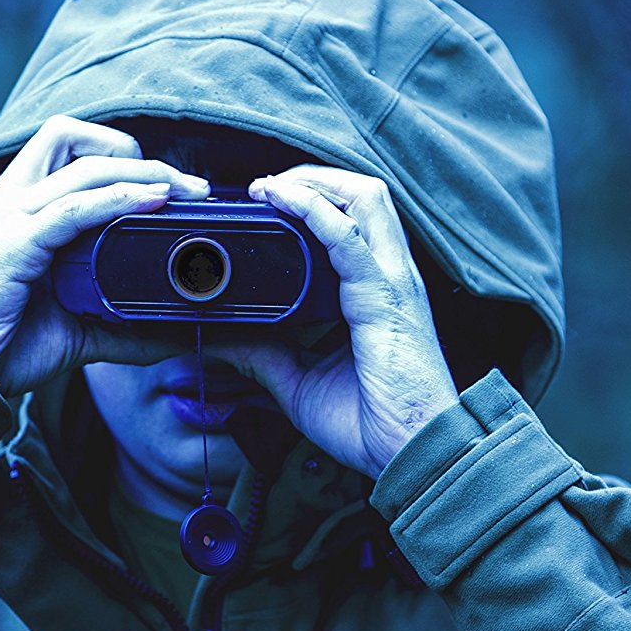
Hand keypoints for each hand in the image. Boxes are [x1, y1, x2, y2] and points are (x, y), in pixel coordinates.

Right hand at [0, 115, 210, 394]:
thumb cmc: (0, 346)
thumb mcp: (72, 332)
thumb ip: (118, 327)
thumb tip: (171, 337)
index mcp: (18, 208)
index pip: (68, 148)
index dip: (122, 155)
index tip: (173, 187)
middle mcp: (10, 201)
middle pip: (76, 140)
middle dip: (142, 155)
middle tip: (193, 187)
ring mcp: (8, 219)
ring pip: (82, 166)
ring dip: (142, 172)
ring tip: (185, 191)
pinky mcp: (12, 246)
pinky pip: (72, 209)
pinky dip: (118, 200)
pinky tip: (153, 203)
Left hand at [217, 167, 458, 478]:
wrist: (410, 454)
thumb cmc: (372, 423)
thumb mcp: (300, 383)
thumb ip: (262, 357)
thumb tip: (220, 338)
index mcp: (375, 291)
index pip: (353, 219)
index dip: (312, 199)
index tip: (264, 202)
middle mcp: (389, 276)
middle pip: (363, 192)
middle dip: (312, 176)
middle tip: (264, 186)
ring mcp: (392, 282)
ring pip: (364, 196)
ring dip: (313, 181)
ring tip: (270, 187)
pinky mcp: (385, 297)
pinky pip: (349, 235)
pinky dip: (313, 209)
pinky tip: (281, 201)